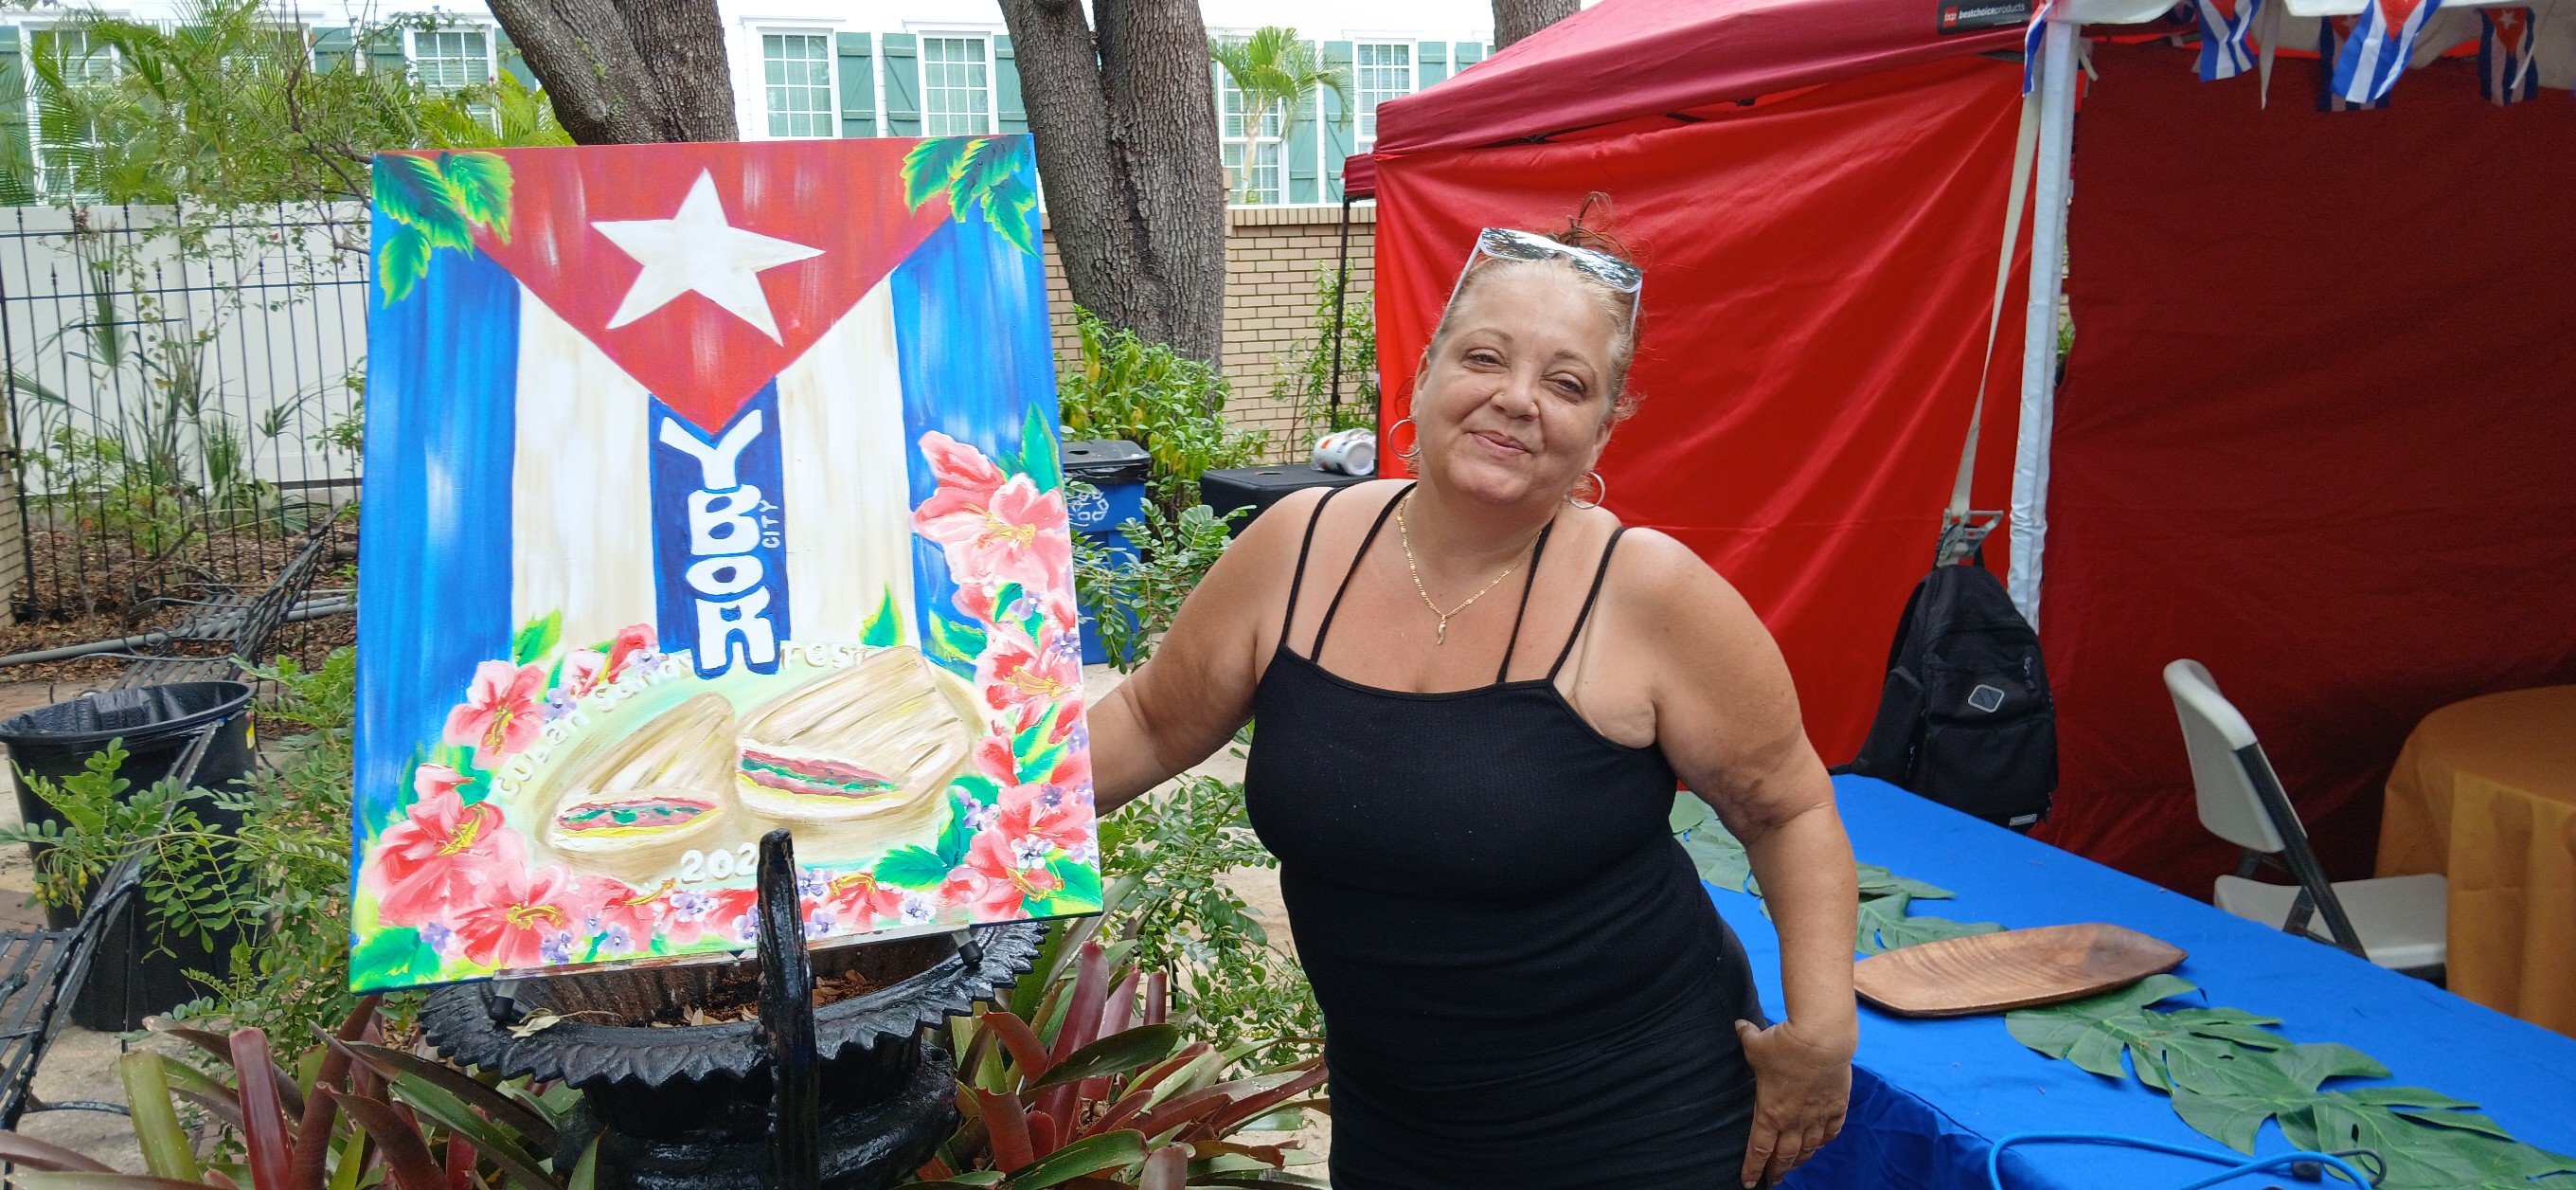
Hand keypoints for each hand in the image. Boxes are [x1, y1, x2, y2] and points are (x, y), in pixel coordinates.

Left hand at [1734, 1017, 1853, 1187]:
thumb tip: (1739, 1026)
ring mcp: (1818, 1115)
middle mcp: (1794, 1121)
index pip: (1759, 1149)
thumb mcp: (1756, 1043)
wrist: (1821, 1040)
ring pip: (1809, 1148)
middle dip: (1777, 1170)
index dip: (1752, 1168)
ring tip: (1794, 1166)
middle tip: (1773, 1180)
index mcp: (1769, 1113)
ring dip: (1800, 1160)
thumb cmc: (1783, 1044)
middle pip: (1785, 1155)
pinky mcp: (1837, 1106)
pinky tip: (1821, 1144)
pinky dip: (1825, 1140)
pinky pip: (1831, 1131)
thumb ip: (1747, 1038)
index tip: (1748, 1181)